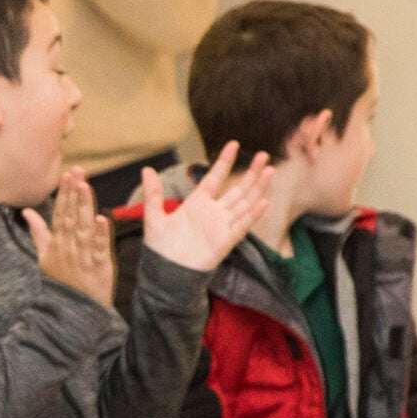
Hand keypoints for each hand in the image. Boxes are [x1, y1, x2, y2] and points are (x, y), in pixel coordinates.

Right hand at [23, 169, 114, 306]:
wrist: (74, 313)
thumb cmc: (62, 283)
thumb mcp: (45, 258)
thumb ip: (38, 233)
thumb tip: (27, 212)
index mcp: (58, 243)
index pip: (60, 213)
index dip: (64, 194)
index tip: (67, 174)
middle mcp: (69, 247)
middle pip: (71, 216)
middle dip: (73, 193)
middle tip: (77, 171)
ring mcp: (83, 257)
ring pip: (84, 228)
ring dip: (85, 207)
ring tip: (85, 186)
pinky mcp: (99, 267)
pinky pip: (98, 249)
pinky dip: (100, 235)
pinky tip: (102, 219)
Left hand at [137, 143, 274, 272]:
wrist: (165, 273)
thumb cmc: (160, 248)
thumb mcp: (154, 217)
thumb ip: (153, 194)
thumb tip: (146, 169)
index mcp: (197, 203)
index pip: (215, 177)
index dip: (224, 161)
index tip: (234, 144)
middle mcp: (213, 212)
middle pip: (238, 189)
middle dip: (252, 173)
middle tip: (265, 156)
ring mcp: (221, 226)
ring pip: (245, 203)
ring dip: (258, 188)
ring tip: (270, 171)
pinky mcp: (225, 241)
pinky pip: (242, 226)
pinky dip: (253, 214)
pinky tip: (264, 201)